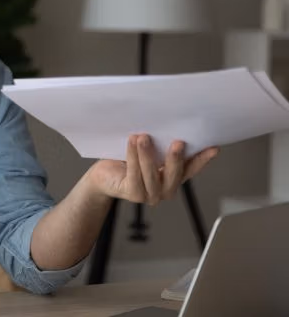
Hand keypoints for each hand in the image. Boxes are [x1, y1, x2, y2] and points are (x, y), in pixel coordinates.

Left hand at [88, 134, 218, 205]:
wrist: (103, 177)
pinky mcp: (132, 193)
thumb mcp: (147, 152)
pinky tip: (132, 142)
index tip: (213, 147)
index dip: (202, 160)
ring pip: (151, 174)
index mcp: (171, 178)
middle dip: (176, 158)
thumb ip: (159, 145)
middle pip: (174, 175)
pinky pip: (134, 174)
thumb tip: (168, 122)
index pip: (190, 169)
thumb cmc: (125, 162)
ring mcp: (148, 194)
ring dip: (148, 154)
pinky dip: (133, 156)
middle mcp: (164, 190)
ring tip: (144, 136)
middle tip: (178, 141)